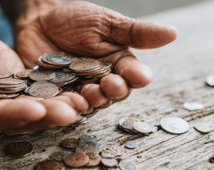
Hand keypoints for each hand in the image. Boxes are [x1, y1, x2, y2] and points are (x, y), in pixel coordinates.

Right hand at [0, 25, 88, 133]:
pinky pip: (44, 96)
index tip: (34, 108)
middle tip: (70, 112)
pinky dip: (61, 95)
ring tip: (83, 103)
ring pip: (36, 111)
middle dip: (45, 116)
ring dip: (59, 109)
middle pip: (19, 119)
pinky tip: (82, 92)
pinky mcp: (23, 92)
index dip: (11, 114)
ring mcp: (8, 104)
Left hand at [15, 1, 176, 111]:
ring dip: (87, 103)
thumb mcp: (108, 23)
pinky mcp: (52, 96)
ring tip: (85, 98)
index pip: (130, 76)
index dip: (134, 77)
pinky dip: (60, 105)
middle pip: (110, 95)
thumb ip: (136, 32)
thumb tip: (173, 32)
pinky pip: (58, 104)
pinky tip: (60, 103)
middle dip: (111, 92)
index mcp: (117, 67)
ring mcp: (75, 91)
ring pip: (85, 104)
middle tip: (109, 86)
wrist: (40, 19)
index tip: (139, 76)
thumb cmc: (77, 20)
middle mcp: (99, 84)